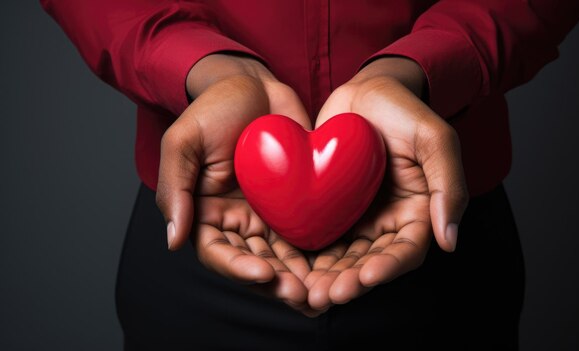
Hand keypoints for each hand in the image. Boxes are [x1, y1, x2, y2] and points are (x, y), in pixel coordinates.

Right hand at [155, 54, 316, 314]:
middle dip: (277, 281)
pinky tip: (338, 265)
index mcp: (208, 214)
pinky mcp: (299, 203)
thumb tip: (173, 240)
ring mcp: (271, 214)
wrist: (255, 85)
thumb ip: (176, 188)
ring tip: (320, 290)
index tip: (262, 273)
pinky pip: (310, 231)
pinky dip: (321, 252)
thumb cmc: (213, 109)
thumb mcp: (183, 142)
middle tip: (300, 293)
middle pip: (256, 262)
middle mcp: (240, 221)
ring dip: (301, 276)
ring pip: (285, 256)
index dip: (238, 268)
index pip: (219, 253)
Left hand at [305, 57, 468, 309]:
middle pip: (369, 261)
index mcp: (416, 212)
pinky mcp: (329, 206)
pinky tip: (291, 265)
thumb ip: (448, 186)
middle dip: (350, 281)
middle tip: (327, 295)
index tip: (366, 278)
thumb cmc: (405, 110)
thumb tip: (450, 241)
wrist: (367, 90)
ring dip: (327, 276)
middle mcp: (387, 221)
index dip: (387, 268)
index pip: (405, 250)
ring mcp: (356, 216)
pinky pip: (318, 234)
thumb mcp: (435, 140)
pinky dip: (307, 253)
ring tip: (308, 290)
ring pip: (342, 255)